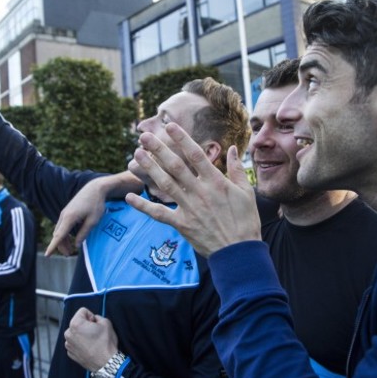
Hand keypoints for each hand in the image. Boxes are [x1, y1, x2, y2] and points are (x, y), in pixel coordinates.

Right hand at [46, 179, 108, 256]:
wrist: (94, 189)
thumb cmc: (96, 204)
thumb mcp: (93, 221)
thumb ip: (84, 233)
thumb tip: (76, 245)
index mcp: (69, 218)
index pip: (59, 236)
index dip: (53, 247)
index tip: (47, 255)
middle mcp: (64, 215)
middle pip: (58, 235)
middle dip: (61, 246)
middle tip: (69, 254)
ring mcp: (64, 213)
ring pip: (59, 230)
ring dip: (63, 241)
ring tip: (70, 250)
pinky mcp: (67, 212)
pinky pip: (62, 225)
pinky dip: (64, 234)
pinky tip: (70, 239)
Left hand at [64, 307, 118, 370]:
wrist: (106, 362)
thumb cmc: (105, 343)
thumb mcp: (106, 322)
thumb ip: (98, 317)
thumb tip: (94, 320)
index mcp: (75, 324)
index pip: (82, 311)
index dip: (91, 316)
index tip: (95, 324)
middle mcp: (68, 333)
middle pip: (77, 322)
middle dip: (85, 325)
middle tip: (94, 332)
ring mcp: (68, 344)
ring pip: (75, 333)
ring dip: (82, 334)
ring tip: (92, 341)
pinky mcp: (70, 353)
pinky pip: (75, 343)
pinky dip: (81, 343)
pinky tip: (89, 347)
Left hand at [125, 123, 260, 257]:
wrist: (239, 252)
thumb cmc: (245, 221)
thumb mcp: (246, 192)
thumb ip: (236, 169)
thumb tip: (231, 149)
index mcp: (216, 182)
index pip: (195, 155)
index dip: (182, 139)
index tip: (170, 126)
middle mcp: (200, 192)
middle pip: (175, 166)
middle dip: (158, 149)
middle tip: (144, 136)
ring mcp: (189, 208)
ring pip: (165, 184)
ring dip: (149, 169)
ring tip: (136, 155)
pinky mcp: (182, 224)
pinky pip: (159, 213)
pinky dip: (143, 206)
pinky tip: (130, 197)